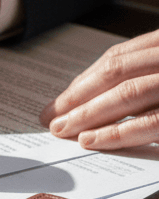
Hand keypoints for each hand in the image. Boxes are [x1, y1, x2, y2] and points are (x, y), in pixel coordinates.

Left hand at [40, 30, 158, 149]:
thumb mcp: (158, 73)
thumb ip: (139, 77)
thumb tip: (88, 101)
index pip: (117, 58)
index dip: (83, 81)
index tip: (59, 102)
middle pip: (115, 73)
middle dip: (78, 98)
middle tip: (51, 119)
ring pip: (128, 93)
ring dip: (89, 114)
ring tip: (63, 130)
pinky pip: (151, 122)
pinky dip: (118, 132)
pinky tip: (92, 140)